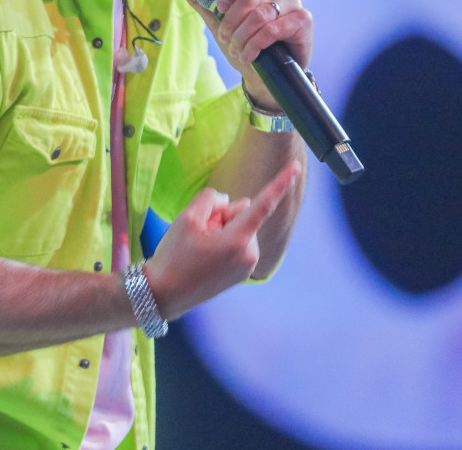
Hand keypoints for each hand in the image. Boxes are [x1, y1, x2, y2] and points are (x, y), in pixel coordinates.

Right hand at [143, 162, 299, 319]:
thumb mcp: (187, 217)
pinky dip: (223, 243)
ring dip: (221, 230)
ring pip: (239, 229)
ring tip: (199, 248)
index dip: (280, 183)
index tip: (296, 167)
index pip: (263, 204)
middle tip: (197, 233)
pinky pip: (237, 244)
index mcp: (238, 240)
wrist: (164, 294)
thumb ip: (212, 199)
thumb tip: (230, 202)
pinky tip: (204, 256)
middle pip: (242, 214)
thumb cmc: (174, 255)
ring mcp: (248, 266)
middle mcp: (250, 254)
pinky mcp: (242, 274)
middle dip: (222, 216)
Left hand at [178, 0, 312, 108]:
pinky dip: (255, 46)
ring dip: (242, 38)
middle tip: (226, 39)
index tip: (219, 10)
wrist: (264, 75)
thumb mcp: (218, 21)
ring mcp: (294, 2)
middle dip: (230, 22)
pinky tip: (250, 56)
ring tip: (237, 51)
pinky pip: (273, 30)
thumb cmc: (244, 43)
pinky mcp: (303, 20)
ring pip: (259, 15)